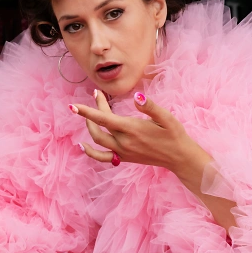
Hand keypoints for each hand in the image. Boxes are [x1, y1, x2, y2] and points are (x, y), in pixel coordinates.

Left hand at [70, 90, 212, 186]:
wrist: (179, 157)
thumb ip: (150, 106)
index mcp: (131, 129)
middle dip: (92, 110)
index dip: (87, 111)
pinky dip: (91, 152)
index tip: (72, 105)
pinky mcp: (123, 158)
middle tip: (97, 94)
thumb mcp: (166, 117)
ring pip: (97, 139)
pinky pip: (102, 157)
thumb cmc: (174, 134)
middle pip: (99, 125)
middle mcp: (123, 142)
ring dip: (90, 125)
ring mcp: (122, 152)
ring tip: (92, 112)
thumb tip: (137, 97)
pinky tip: (83, 145)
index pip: (103, 118)